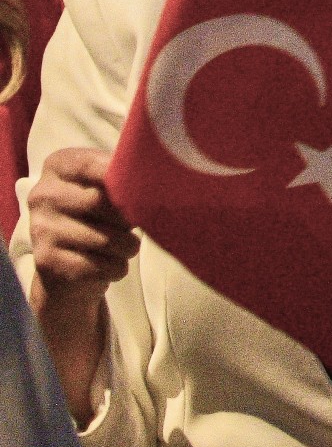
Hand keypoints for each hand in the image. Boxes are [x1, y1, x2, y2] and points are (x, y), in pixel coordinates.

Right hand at [25, 147, 134, 421]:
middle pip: (107, 199)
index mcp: (63, 164)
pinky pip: (93, 263)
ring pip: (104, 234)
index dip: (124, 178)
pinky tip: (106, 273)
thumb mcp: (120, 201)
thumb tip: (177, 169)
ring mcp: (40, 228)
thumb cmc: (110, 231)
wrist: (73, 287)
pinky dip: (110, 270)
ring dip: (122, 248)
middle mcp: (43, 191)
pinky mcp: (45, 264)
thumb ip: (131, 181)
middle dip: (128, 220)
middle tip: (130, 231)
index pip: (99, 159)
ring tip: (118, 253)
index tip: (140, 187)